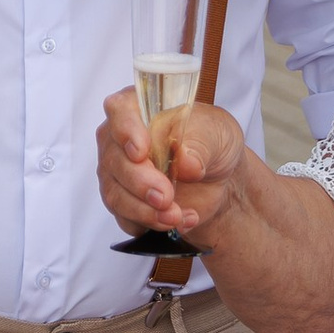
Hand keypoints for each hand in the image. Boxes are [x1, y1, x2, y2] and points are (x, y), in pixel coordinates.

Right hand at [95, 89, 248, 245]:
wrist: (219, 180)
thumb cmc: (212, 144)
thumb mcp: (219, 134)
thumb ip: (202, 144)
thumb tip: (186, 161)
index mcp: (139, 108)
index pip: (120, 112)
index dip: (126, 131)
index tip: (140, 152)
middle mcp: (120, 138)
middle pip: (114, 160)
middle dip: (140, 183)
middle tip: (166, 196)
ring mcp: (118, 172)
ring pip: (115, 194)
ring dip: (146, 210)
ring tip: (177, 215)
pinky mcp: (124, 201)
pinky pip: (125, 217)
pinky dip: (151, 224)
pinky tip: (181, 220)